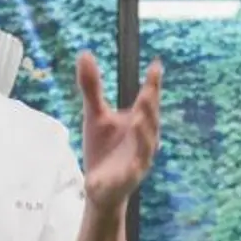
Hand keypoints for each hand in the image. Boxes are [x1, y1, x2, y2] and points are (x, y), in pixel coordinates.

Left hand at [78, 52, 161, 207]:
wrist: (99, 187)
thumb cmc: (102, 149)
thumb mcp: (94, 115)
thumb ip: (92, 87)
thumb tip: (85, 53)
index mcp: (139, 122)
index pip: (147, 100)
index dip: (152, 84)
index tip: (155, 65)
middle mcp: (144, 139)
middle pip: (150, 121)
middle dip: (150, 106)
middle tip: (149, 90)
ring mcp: (139, 160)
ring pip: (146, 145)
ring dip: (145, 133)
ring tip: (139, 119)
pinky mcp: (129, 178)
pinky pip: (134, 171)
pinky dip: (134, 165)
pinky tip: (133, 161)